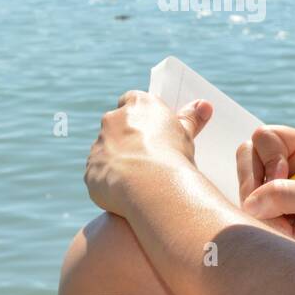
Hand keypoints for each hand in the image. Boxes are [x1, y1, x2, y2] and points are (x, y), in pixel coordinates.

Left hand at [84, 91, 211, 217]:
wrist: (150, 186)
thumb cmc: (173, 156)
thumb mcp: (186, 135)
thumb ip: (190, 119)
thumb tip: (203, 105)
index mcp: (137, 104)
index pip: (133, 100)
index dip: (141, 116)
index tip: (151, 130)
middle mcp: (113, 119)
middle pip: (117, 125)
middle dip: (127, 139)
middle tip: (147, 157)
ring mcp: (99, 144)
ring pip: (106, 150)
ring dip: (117, 161)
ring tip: (139, 180)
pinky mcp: (91, 168)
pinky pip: (99, 173)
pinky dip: (109, 181)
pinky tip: (126, 193)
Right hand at [236, 126, 294, 262]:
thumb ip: (288, 195)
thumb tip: (250, 202)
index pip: (266, 137)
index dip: (268, 158)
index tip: (281, 180)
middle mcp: (287, 165)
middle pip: (247, 157)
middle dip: (254, 184)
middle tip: (276, 210)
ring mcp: (274, 189)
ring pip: (244, 188)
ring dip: (259, 210)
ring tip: (289, 228)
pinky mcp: (267, 213)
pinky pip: (246, 212)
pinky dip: (260, 225)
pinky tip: (285, 235)